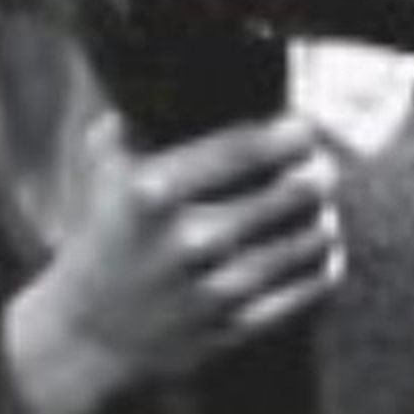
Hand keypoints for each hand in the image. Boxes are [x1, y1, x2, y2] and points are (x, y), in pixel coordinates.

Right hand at [6, 112, 342, 413]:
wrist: (88, 333)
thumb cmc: (106, 236)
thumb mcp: (104, 173)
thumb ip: (137, 122)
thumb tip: (178, 79)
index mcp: (151, 192)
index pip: (249, 147)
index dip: (294, 133)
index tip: (305, 129)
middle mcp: (187, 240)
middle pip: (295, 190)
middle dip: (319, 171)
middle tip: (322, 165)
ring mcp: (214, 289)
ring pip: (310, 239)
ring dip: (324, 216)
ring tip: (319, 206)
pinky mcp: (235, 328)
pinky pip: (309, 289)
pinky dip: (325, 264)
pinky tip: (322, 248)